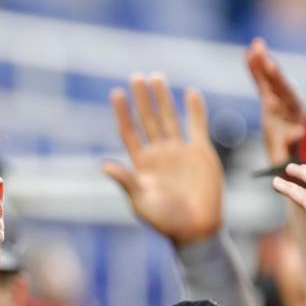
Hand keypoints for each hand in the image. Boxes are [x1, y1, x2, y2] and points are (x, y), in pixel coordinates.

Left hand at [102, 74, 222, 244]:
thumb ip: (125, 180)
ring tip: (156, 77)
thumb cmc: (164, 220)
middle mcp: (159, 153)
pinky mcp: (201, 153)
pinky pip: (197, 126)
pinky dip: (195, 110)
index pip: (129, 132)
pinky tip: (190, 92)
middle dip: (142, 99)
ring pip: (169, 118)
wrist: (195, 229)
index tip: (116, 94)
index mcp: (142, 164)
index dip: (123, 113)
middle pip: (148, 120)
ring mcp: (179, 151)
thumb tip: (104, 164)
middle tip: (136, 76)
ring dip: (163, 99)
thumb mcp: (140, 200)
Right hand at [245, 38, 305, 165]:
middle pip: (278, 81)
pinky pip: (261, 82)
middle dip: (268, 66)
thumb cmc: (289, 159)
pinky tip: (248, 54)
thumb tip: (296, 132)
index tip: (271, 67)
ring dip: (261, 62)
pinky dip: (254, 69)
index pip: (286, 93)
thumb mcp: (289, 154)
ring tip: (254, 45)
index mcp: (294, 115)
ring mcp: (279, 101)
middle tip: (260, 50)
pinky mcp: (269, 101)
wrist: (290, 161)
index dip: (278, 80)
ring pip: (270, 79)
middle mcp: (288, 104)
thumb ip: (292, 144)